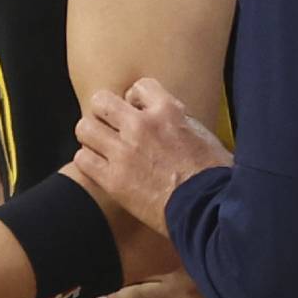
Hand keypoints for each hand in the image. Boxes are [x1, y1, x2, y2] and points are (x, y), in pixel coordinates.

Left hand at [73, 78, 231, 234]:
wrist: (210, 211)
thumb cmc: (215, 176)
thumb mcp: (202, 135)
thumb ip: (177, 121)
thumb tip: (165, 117)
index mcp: (168, 111)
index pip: (138, 86)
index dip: (135, 100)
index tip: (137, 113)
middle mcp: (141, 126)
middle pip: (100, 101)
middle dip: (105, 113)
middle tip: (111, 128)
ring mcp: (124, 152)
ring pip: (84, 128)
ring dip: (92, 138)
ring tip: (102, 148)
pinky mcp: (113, 179)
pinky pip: (82, 159)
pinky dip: (89, 162)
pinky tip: (100, 169)